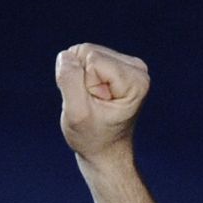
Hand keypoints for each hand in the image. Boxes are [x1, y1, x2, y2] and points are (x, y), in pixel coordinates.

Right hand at [55, 43, 149, 161]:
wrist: (104, 150)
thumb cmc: (92, 137)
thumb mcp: (76, 113)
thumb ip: (70, 81)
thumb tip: (65, 56)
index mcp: (135, 80)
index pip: (92, 60)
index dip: (83, 83)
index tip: (93, 105)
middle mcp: (137, 68)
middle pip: (89, 52)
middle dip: (81, 78)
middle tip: (91, 104)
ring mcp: (129, 64)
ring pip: (85, 53)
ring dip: (80, 78)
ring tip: (92, 101)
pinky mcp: (117, 63)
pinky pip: (86, 56)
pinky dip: (82, 76)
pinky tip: (92, 95)